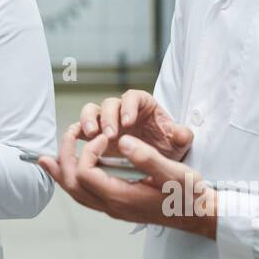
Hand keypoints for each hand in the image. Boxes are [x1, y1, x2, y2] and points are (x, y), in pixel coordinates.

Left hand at [39, 124, 217, 237]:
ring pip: (77, 194)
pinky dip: (73, 181)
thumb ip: (147, 158)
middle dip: (63, 159)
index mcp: (122, 197)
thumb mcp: (173, 173)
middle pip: (73, 185)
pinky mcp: (119, 206)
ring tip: (47, 159)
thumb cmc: (190, 194)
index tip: (107, 135)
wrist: (201, 216)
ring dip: (62, 173)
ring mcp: (114, 209)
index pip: (86, 173)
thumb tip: (123, 141)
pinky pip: (86, 196)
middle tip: (66, 135)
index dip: (89, 149)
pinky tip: (70, 171)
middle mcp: (113, 206)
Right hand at [78, 89, 192, 161]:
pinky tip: (77, 141)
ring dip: (88, 121)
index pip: (132, 97)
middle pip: (109, 104)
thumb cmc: (167, 147)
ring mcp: (106, 121)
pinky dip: (76, 132)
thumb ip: (181, 137)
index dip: (128, 107)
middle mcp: (122, 109)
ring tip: (91, 136)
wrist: (157, 161)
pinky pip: (81, 128)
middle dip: (108, 118)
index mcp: (142, 104)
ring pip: (92, 112)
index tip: (129, 122)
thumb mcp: (178, 143)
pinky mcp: (95, 134)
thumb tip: (182, 133)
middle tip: (110, 135)